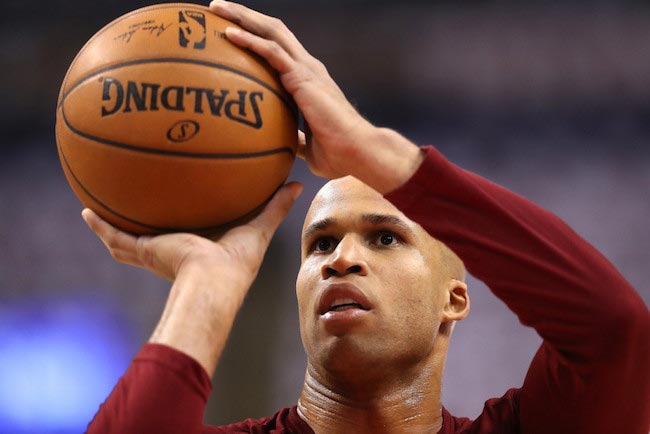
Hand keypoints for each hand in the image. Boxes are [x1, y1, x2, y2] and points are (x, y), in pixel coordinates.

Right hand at [82, 182, 301, 284]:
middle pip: (152, 237)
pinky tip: (86, 211)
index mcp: (197, 247)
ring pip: (127, 239)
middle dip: (143, 226)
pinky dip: (99, 226)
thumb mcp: (258, 226)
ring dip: (114, 226)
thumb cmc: (238, 262)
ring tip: (100, 208)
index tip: (180, 208)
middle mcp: (171, 250)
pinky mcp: (142, 249)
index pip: (184, 233)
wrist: (214, 280)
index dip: (180, 223)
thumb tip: (296, 184)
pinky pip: (114, 237)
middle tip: (137, 205)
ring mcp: (153, 251)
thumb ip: (275, 206)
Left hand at [209, 1, 422, 192]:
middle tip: (216, 8)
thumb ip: (295, 138)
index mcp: (308, 79)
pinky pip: (271, 51)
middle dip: (245, 15)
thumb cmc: (338, 154)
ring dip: (242, 17)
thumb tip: (282, 144)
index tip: (229, 31)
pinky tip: (229, 34)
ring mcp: (306, 69)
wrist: (357, 152)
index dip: (256, 36)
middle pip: (272, 30)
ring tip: (216, 8)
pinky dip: (249, 40)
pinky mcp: (303, 76)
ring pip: (271, 31)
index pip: (279, 48)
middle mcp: (308, 67)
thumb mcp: (308, 146)